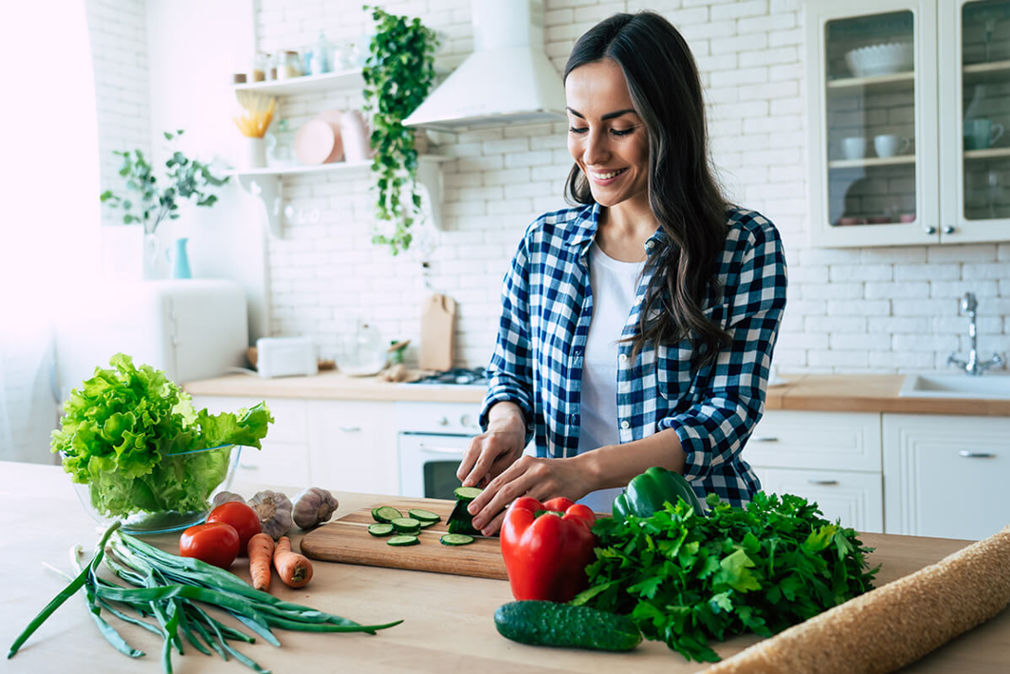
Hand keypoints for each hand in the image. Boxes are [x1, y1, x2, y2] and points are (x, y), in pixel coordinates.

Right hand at [456, 416, 525, 491]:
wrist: (506, 427)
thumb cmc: (511, 443)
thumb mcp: (513, 458)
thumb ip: (499, 471)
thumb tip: (483, 485)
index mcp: (493, 443)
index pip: (481, 464)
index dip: (474, 477)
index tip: (468, 488)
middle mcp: (477, 443)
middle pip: (464, 469)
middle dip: (470, 482)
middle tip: (484, 486)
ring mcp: (470, 445)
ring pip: (462, 470)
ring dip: (471, 478)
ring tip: (487, 477)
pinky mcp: (467, 449)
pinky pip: (465, 467)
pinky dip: (472, 472)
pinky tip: (484, 470)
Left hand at [466, 455, 592, 535]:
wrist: (584, 470)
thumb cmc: (555, 472)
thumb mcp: (534, 467)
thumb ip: (516, 478)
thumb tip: (491, 498)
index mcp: (525, 461)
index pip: (498, 480)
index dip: (483, 496)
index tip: (471, 508)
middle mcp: (534, 470)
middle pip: (504, 491)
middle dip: (486, 508)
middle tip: (474, 521)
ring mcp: (546, 482)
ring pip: (517, 502)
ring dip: (499, 518)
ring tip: (486, 528)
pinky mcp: (557, 495)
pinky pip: (535, 509)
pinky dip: (522, 519)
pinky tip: (513, 527)